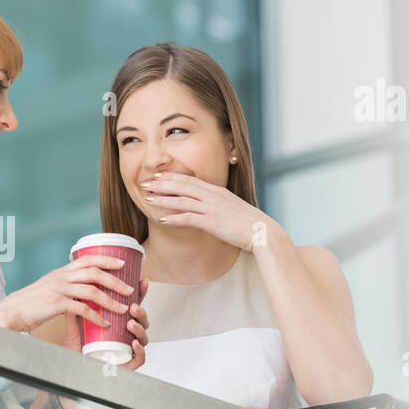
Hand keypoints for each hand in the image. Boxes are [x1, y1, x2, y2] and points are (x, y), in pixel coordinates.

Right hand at [0, 255, 137, 333]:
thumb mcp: (49, 288)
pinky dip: (97, 317)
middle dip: (115, 280)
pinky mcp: (56, 304)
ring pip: (92, 291)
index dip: (107, 259)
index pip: (87, 259)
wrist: (11, 312)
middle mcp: (61, 277)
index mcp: (61, 272)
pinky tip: (105, 323)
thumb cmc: (31, 304)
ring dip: (111, 300)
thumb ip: (65, 286)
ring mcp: (58, 289)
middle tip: (130, 289)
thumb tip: (83, 289)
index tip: (123, 263)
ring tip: (124, 308)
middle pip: (94, 273)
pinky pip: (82, 309)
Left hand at [62, 278, 149, 370]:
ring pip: (144, 337)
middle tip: (133, 306)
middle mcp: (127, 334)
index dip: (140, 294)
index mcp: (120, 323)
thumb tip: (75, 290)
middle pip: (142, 320)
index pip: (132, 306)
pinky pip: (141, 357)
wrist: (76, 368)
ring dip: (139, 328)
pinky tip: (134, 342)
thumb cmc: (81, 349)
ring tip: (130, 323)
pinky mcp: (130, 363)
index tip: (142, 281)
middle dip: (141, 311)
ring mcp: (130, 348)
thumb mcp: (77, 327)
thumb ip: (76, 310)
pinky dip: (140, 349)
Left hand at [141, 172, 279, 251]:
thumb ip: (216, 205)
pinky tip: (161, 220)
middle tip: (145, 183)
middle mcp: (213, 196)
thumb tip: (205, 207)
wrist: (262, 232)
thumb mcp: (230, 208)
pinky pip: (189, 218)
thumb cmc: (247, 223)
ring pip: (182, 200)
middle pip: (183, 186)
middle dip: (162, 184)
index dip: (172, 176)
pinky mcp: (212, 222)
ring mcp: (212, 208)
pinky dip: (174, 218)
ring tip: (148, 198)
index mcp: (217, 191)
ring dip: (163, 199)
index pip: (190, 180)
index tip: (158, 176)